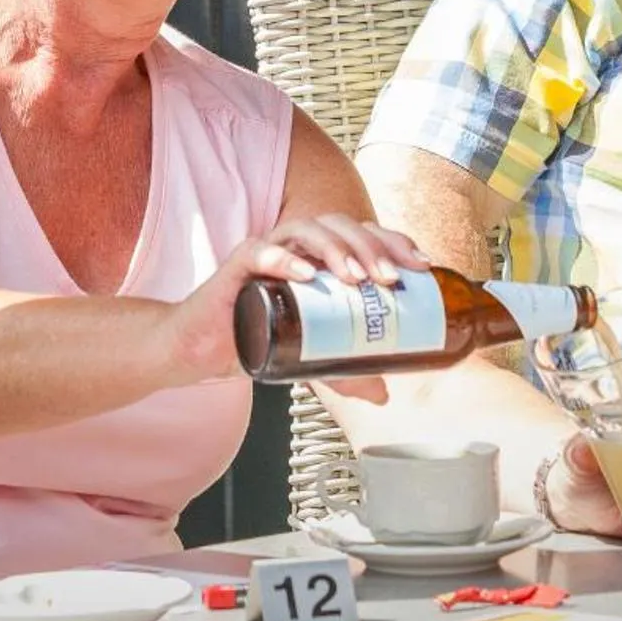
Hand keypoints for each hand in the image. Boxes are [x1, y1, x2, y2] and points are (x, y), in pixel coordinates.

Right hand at [162, 215, 430, 390]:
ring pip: (306, 230)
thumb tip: (382, 394)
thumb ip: (343, 372)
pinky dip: (285, 258)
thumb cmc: (253, 340)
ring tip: (357, 277)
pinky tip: (307, 273)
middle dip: (372, 247)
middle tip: (392, 279)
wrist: (200, 351)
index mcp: (317, 256)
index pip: (362, 234)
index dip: (394, 242)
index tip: (422, 267)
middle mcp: (295, 245)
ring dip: (337, 248)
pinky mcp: (236, 266)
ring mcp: (266, 251)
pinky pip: (262, 252)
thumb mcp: (308, 358)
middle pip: (340, 226)